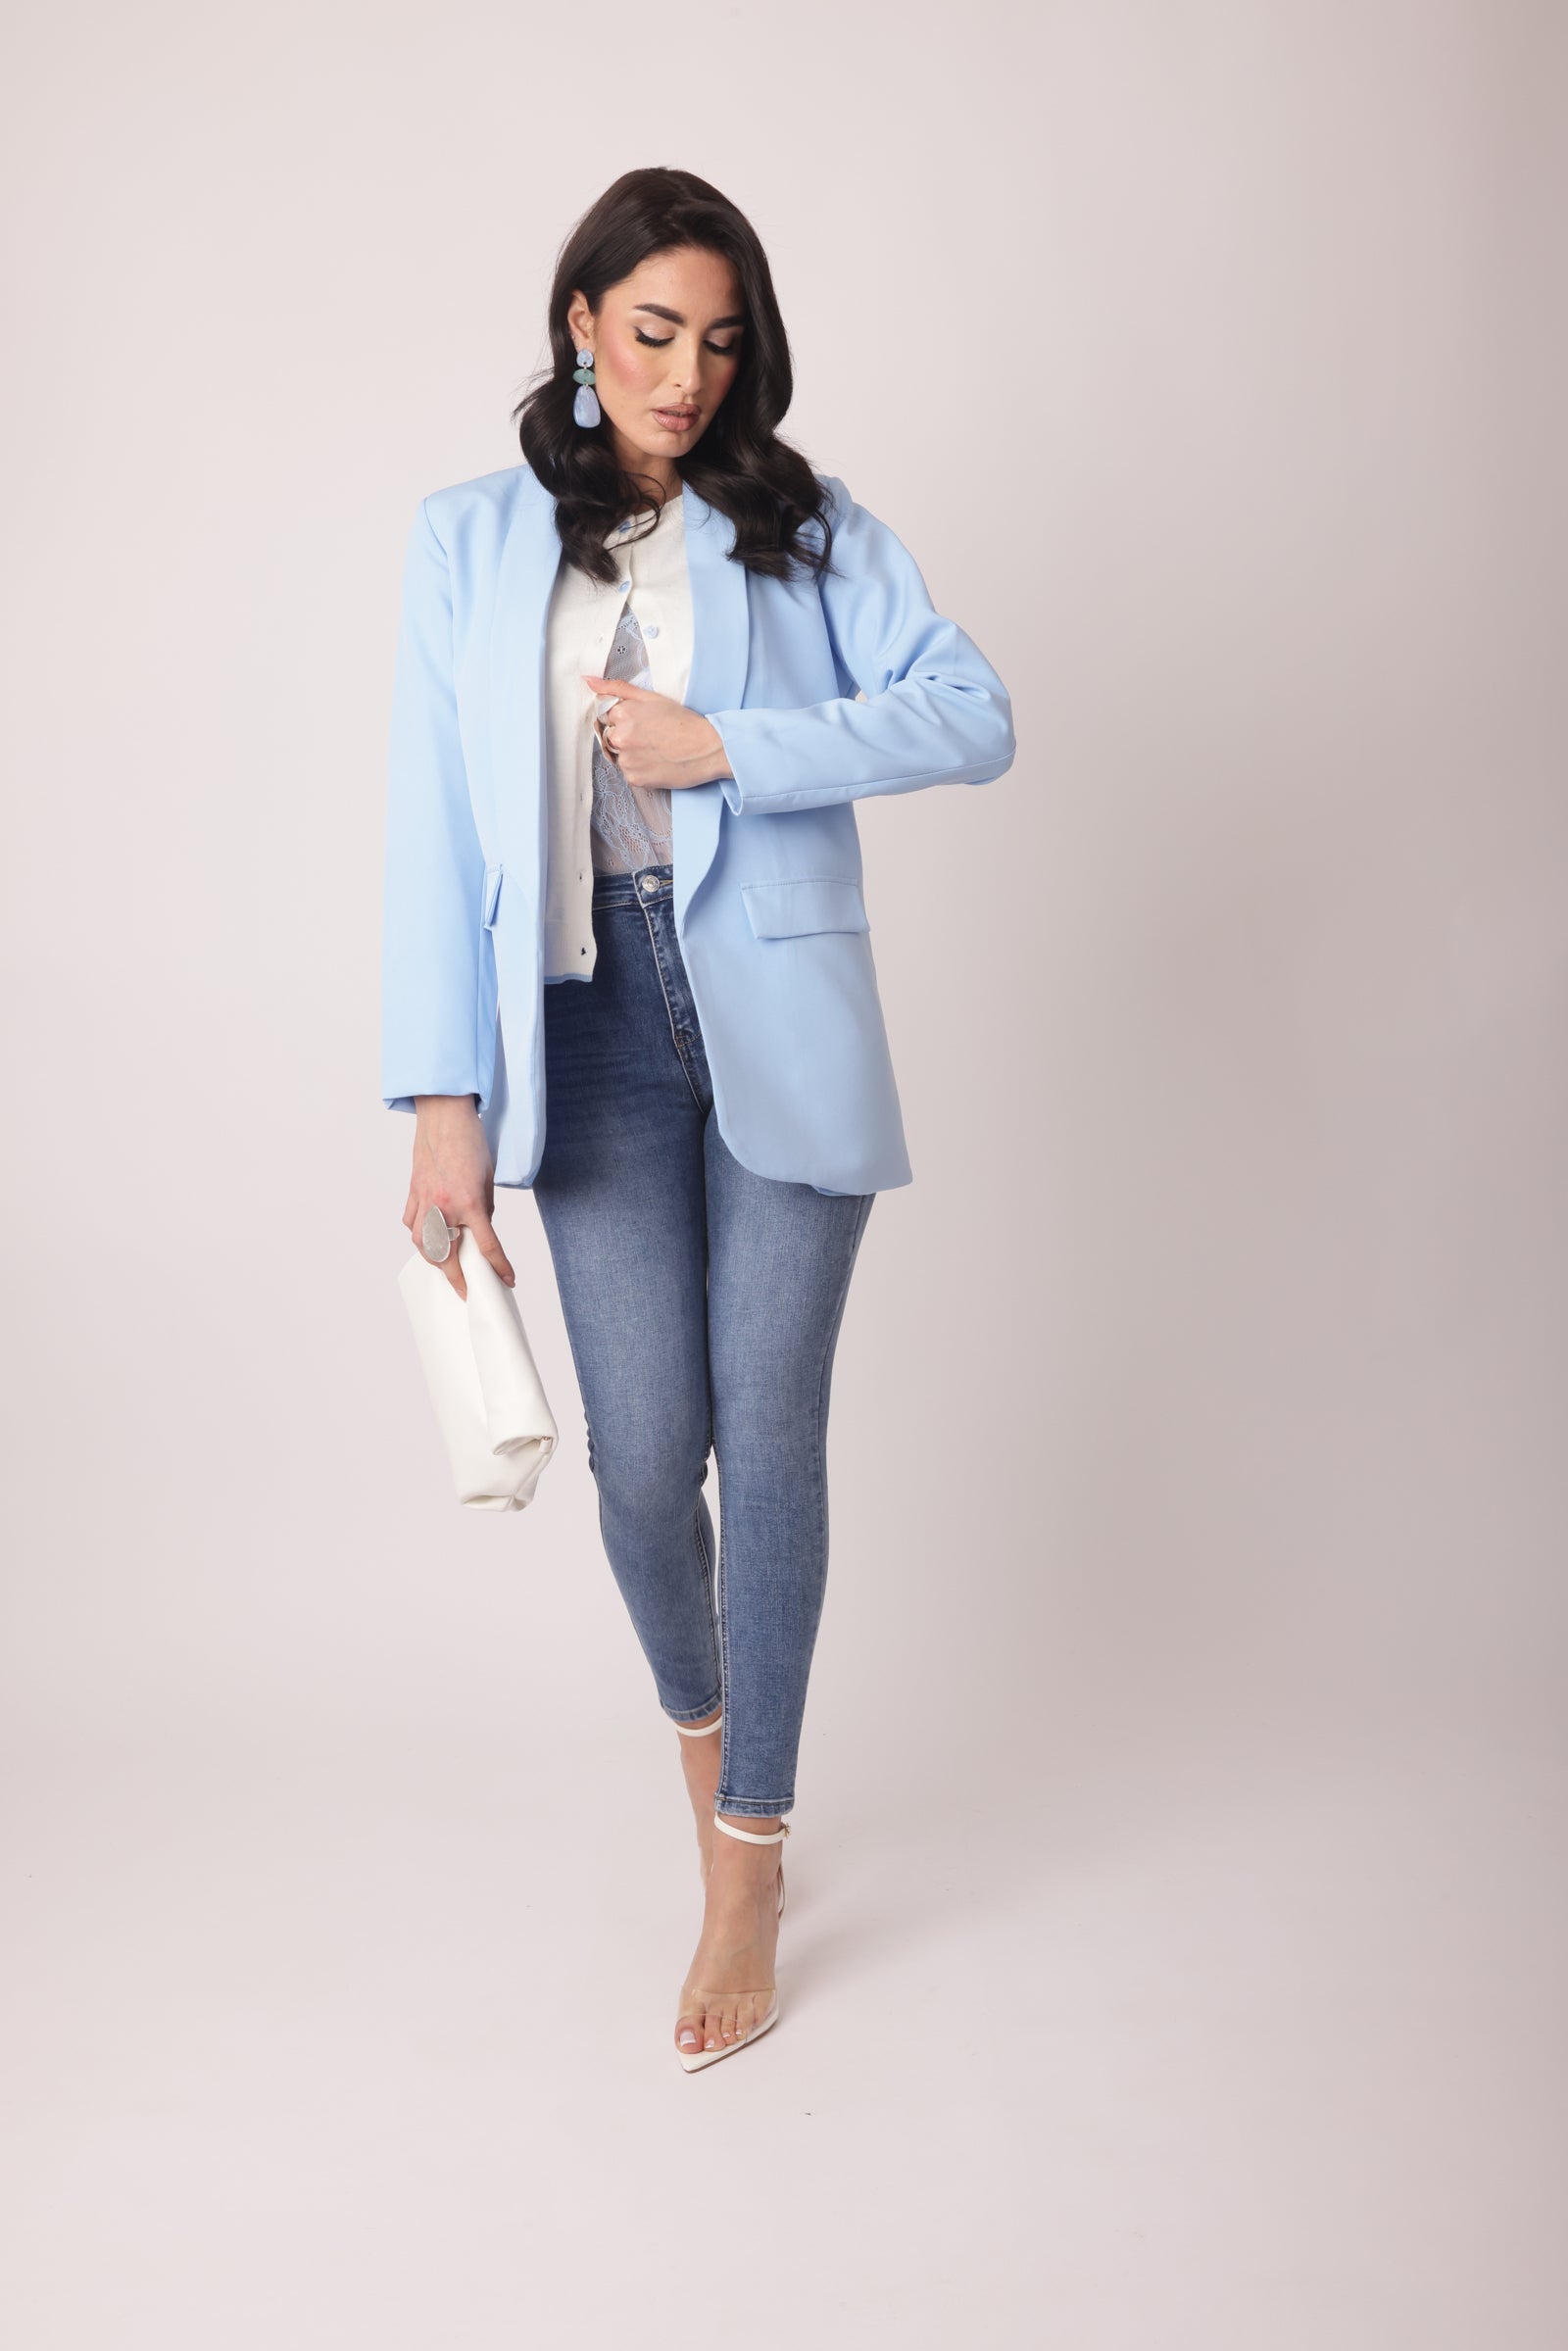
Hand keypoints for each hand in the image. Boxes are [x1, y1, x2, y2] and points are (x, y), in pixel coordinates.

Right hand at [405, 1095, 515, 1302]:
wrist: (444, 1115)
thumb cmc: (469, 1141)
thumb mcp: (487, 1177)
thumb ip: (484, 1207)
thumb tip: (479, 1229)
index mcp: (470, 1202)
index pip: (487, 1245)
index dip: (499, 1267)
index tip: (507, 1280)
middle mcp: (444, 1206)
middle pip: (448, 1256)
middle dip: (458, 1279)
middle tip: (467, 1291)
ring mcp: (425, 1201)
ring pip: (423, 1244)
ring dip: (435, 1260)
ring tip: (446, 1268)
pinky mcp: (413, 1192)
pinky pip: (411, 1223)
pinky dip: (419, 1234)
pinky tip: (428, 1237)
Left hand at [582, 674, 730, 789]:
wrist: (708, 749)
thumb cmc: (683, 722)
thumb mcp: (651, 698)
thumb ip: (617, 688)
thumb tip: (588, 681)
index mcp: (622, 713)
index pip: (606, 715)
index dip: (624, 717)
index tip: (642, 721)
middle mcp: (620, 737)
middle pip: (611, 736)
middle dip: (626, 735)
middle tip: (652, 736)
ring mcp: (626, 760)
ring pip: (619, 755)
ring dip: (632, 753)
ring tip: (656, 749)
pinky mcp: (634, 779)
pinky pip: (629, 772)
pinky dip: (640, 768)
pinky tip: (657, 762)